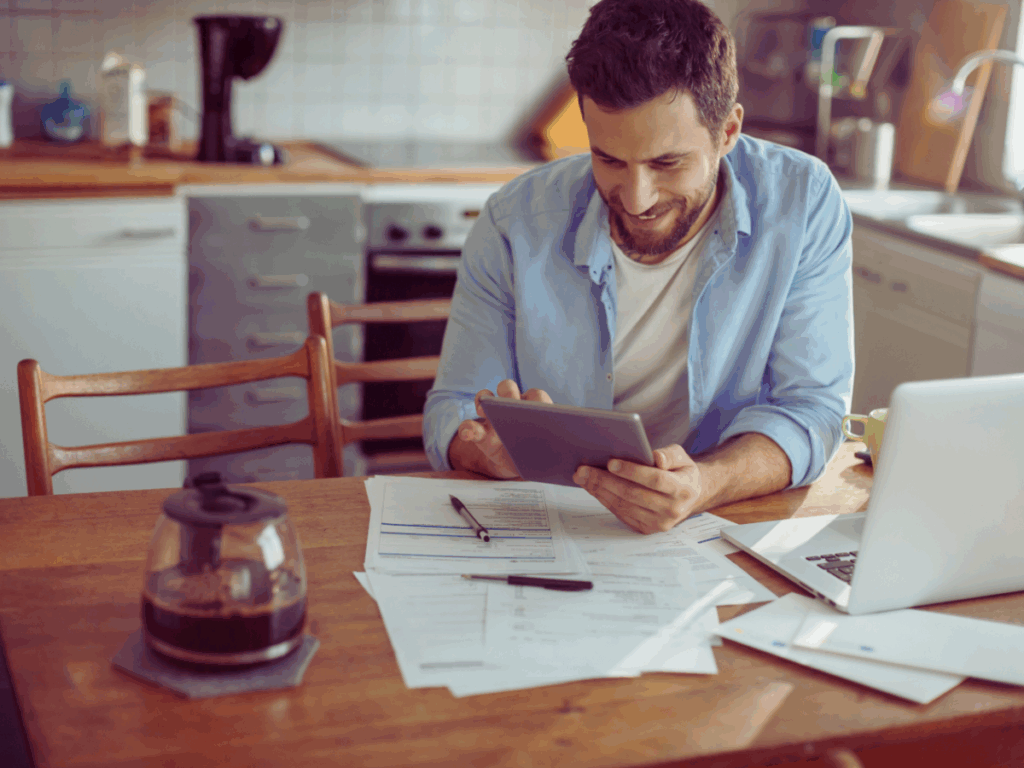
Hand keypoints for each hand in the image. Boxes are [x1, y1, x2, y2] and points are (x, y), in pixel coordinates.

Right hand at [447, 379, 553, 478]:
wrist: (518, 466)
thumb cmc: (538, 455)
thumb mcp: (549, 455)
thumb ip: (555, 450)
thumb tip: (569, 457)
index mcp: (535, 408)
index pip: (536, 395)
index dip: (535, 399)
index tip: (536, 407)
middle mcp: (512, 406)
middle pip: (507, 388)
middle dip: (508, 392)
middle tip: (510, 402)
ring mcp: (493, 416)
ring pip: (486, 397)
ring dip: (485, 401)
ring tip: (484, 411)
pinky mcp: (479, 432)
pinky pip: (468, 425)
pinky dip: (467, 429)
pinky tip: (468, 435)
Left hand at [572, 444, 703, 533]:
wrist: (692, 496)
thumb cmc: (681, 472)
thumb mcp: (682, 457)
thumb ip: (669, 454)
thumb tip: (655, 457)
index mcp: (683, 489)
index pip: (655, 480)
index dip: (632, 471)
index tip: (611, 462)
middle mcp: (672, 509)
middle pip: (633, 494)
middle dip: (605, 480)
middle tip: (584, 469)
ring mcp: (659, 523)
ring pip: (623, 506)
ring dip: (599, 491)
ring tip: (583, 476)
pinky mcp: (647, 529)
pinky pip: (621, 514)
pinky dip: (605, 500)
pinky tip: (593, 487)